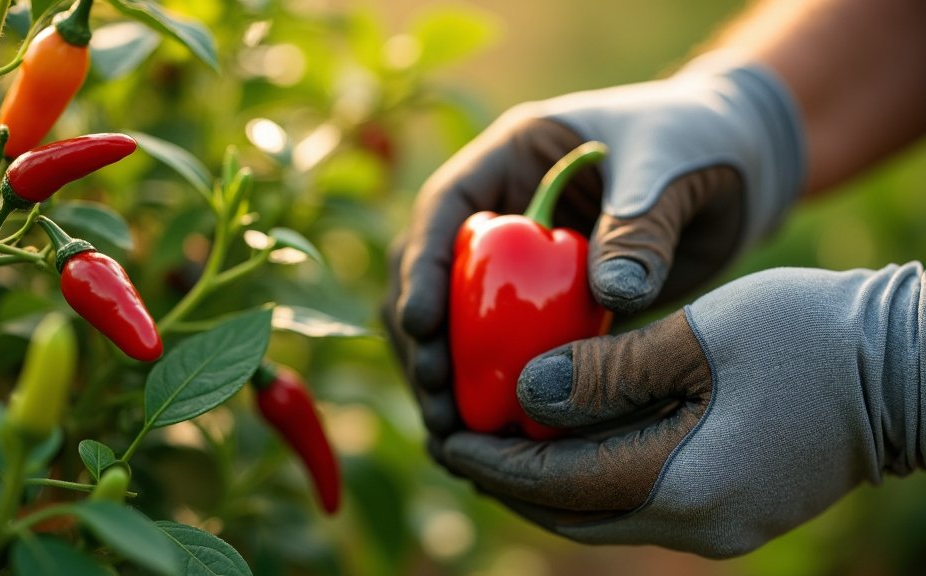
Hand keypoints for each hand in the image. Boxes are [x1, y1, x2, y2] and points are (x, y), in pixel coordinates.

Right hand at [386, 55, 805, 437]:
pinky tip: (493, 438)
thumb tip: (615, 297)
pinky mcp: (547, 306)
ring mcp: (519, 263)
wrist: (742, 171)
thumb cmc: (700, 144)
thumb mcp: (668, 171)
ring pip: (459, 320)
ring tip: (452, 433)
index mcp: (510, 158)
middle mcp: (501, 212)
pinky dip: (496, 390)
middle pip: (436, 275)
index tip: (420, 325)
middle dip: (424, 338)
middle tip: (437, 398)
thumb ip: (639, 228)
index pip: (444, 209)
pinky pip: (508, 349)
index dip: (423, 268)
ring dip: (448, 375)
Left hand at [437, 263, 924, 557]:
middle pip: (570, 511)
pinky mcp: (730, 509)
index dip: (492, 461)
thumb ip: (605, 374)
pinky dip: (589, 473)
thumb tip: (524, 396)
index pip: (556, 483)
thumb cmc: (810, 336)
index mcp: (683, 483)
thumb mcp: (697, 338)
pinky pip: (635, 500)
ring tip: (498, 439)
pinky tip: (567, 438)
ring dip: (545, 481)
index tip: (442, 435)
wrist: (906, 368)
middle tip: (457, 440)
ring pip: (600, 512)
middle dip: (507, 480)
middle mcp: (695, 524)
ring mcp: (717, 525)